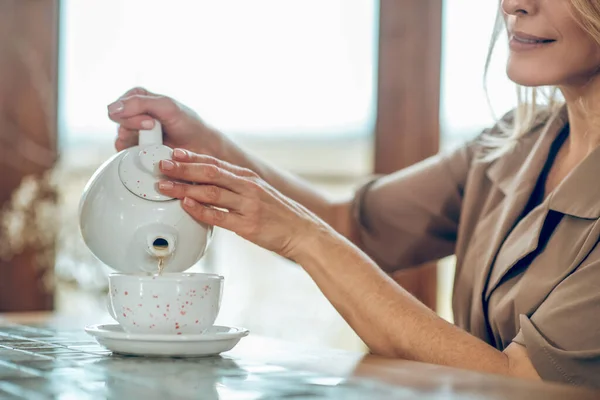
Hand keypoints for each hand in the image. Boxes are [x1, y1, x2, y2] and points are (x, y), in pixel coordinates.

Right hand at [107, 87, 223, 157]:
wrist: (202, 147)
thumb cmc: (188, 124)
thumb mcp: (166, 107)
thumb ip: (139, 103)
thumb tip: (111, 109)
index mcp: (139, 98)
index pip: (118, 106)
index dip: (131, 115)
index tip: (150, 121)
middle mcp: (135, 115)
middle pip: (117, 123)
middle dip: (135, 128)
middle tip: (154, 129)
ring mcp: (136, 134)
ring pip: (120, 139)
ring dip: (135, 142)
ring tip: (154, 143)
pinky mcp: (138, 151)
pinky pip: (125, 154)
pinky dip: (134, 155)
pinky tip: (148, 153)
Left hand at [156, 149, 325, 259]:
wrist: (302, 231)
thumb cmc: (278, 214)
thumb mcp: (258, 192)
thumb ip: (235, 186)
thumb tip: (208, 183)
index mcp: (248, 177)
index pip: (215, 162)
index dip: (192, 157)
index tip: (173, 153)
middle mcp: (247, 187)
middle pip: (210, 172)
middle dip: (183, 168)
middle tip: (161, 165)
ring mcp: (248, 205)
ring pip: (211, 192)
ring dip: (184, 188)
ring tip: (164, 186)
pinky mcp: (248, 225)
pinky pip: (219, 216)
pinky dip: (200, 210)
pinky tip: (186, 205)